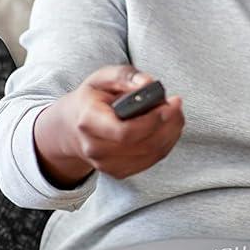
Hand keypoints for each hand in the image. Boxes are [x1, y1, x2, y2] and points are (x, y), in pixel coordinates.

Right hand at [34, 65, 184, 186]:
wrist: (72, 128)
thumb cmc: (91, 99)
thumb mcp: (102, 78)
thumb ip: (125, 76)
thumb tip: (149, 84)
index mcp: (88, 122)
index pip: (125, 132)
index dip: (152, 120)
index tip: (169, 104)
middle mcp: (95, 148)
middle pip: (144, 144)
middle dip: (169, 124)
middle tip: (176, 104)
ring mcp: (106, 164)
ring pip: (152, 154)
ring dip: (171, 133)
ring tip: (175, 113)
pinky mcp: (118, 172)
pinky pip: (152, 160)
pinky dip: (166, 143)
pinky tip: (168, 127)